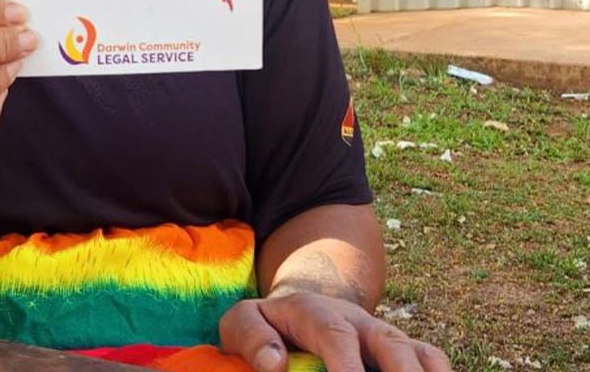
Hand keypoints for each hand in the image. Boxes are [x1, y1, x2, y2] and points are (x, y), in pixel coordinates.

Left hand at [220, 292, 451, 371]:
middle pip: (390, 343)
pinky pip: (433, 360)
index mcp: (315, 312)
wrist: (299, 312)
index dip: (345, 363)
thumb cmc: (268, 326)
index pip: (335, 334)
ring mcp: (385, 338)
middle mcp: (359, 323)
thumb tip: (274, 364)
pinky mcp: (404, 354)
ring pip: (419, 353)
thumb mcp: (242, 323)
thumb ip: (251, 336)